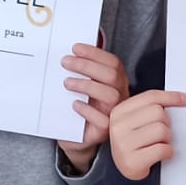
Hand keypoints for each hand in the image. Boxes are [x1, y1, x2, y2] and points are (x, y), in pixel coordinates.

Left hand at [58, 42, 129, 172]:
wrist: (74, 136)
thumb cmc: (78, 107)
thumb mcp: (80, 86)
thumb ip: (80, 71)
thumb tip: (68, 52)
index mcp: (116, 82)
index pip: (113, 63)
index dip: (95, 53)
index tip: (75, 48)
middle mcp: (119, 96)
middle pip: (112, 76)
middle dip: (87, 66)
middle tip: (65, 62)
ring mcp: (114, 113)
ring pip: (111, 95)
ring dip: (86, 85)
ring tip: (66, 83)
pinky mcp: (106, 130)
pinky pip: (103, 120)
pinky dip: (87, 110)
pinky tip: (74, 104)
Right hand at [108, 89, 185, 180]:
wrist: (125, 169)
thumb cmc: (135, 143)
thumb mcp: (136, 121)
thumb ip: (150, 108)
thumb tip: (181, 99)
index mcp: (119, 112)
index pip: (151, 97)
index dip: (172, 97)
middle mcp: (119, 126)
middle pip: (158, 112)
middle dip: (166, 124)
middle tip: (160, 135)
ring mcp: (123, 144)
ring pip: (161, 130)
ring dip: (167, 139)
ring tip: (158, 144)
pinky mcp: (132, 161)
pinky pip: (162, 149)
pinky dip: (167, 152)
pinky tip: (161, 155)